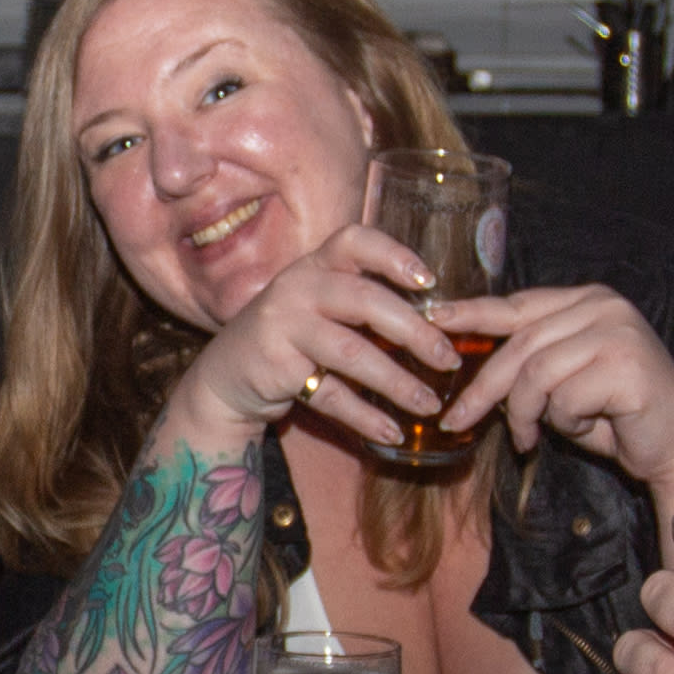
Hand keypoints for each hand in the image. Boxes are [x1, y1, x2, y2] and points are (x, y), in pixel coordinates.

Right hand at [151, 221, 464, 458]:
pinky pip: (331, 395)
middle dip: (415, 332)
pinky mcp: (276, 369)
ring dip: (398, 382)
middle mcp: (297, 288)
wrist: (224, 377)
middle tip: (448, 360)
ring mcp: (282, 327)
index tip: (431, 283)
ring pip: (352, 352)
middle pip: (365, 300)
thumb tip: (438, 321)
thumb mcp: (317, 305)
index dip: (395, 256)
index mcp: (314, 265)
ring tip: (430, 405)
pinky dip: (365, 416)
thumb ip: (363, 303)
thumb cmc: (289, 337)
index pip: (355, 241)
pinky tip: (392, 431)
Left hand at [425, 283, 673, 496]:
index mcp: (588, 300)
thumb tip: (464, 358)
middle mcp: (605, 306)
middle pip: (520, 343)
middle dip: (484, 387)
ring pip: (536, 373)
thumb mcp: (563, 381)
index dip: (472, 314)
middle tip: (458, 420)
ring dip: (525, 414)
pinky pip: (564, 398)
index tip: (432, 321)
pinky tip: (583, 430)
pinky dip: (563, 423)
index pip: (517, 304)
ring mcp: (618, 332)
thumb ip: (529, 361)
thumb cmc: (617, 417)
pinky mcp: (626, 365)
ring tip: (532, 437)